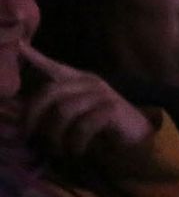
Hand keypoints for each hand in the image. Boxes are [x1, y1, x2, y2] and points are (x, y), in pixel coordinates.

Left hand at [19, 42, 153, 158]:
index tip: (18, 45)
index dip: (36, 57)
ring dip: (55, 134)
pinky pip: (83, 124)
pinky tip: (77, 151)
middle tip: (29, 137)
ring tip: (57, 151)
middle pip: (50, 92)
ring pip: (64, 110)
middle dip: (34, 116)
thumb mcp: (78, 116)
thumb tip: (29, 114)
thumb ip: (58, 108)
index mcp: (80, 81)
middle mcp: (90, 83)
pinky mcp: (112, 109)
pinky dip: (76, 142)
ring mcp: (102, 94)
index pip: (55, 68)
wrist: (141, 142)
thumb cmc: (106, 130)